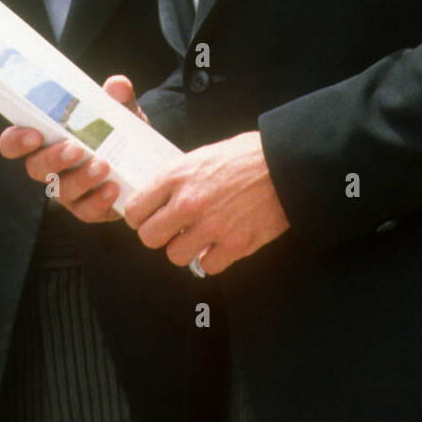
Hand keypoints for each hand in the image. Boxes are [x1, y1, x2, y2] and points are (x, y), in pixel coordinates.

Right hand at [0, 74, 144, 222]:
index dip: (16, 141)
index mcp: (46, 139)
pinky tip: (113, 188)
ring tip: (103, 165)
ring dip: (81, 178)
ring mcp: (68, 190)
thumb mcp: (120, 109)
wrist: (144, 159)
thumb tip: (117, 86)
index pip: (13, 142)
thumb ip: (117, 96)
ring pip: (62, 190)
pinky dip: (99, 200)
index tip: (34, 134)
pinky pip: (86, 211)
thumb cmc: (118, 129)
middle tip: (75, 148)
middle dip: (53, 158)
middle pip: (36, 168)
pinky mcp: (88, 208)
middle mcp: (50, 167)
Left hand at [124, 131, 289, 275]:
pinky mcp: (234, 245)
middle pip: (149, 238)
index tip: (148, 217)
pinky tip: (219, 244)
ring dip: (185, 249)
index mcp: (177, 176)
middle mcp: (189, 203)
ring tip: (199, 236)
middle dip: (159, 235)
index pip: (135, 210)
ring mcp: (211, 227)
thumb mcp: (203, 155)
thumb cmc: (247, 156)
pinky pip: (207, 266)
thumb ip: (180, 177)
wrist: (286, 165)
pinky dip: (212, 258)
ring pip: (175, 256)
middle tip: (171, 230)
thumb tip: (161, 196)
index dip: (140, 216)